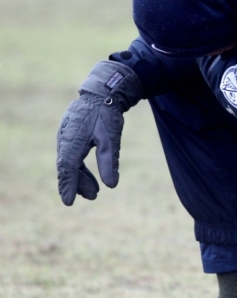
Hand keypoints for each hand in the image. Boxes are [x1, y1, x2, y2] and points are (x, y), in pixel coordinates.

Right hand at [56, 60, 141, 205]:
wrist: (102, 94)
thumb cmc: (107, 115)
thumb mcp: (111, 139)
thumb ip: (109, 162)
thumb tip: (112, 186)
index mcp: (71, 141)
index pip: (68, 169)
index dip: (68, 186)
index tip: (68, 203)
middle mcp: (64, 140)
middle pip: (67, 168)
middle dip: (76, 184)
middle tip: (92, 197)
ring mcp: (66, 137)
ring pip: (70, 163)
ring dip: (80, 178)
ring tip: (94, 193)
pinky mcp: (71, 136)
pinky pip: (72, 156)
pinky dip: (80, 168)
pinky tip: (91, 178)